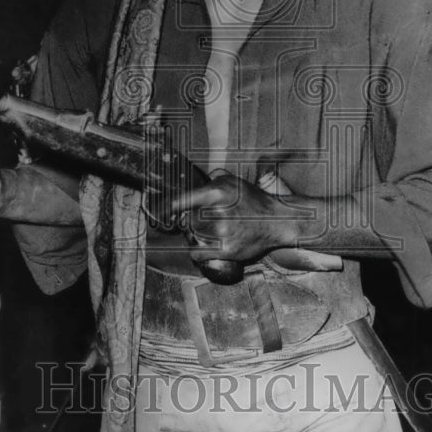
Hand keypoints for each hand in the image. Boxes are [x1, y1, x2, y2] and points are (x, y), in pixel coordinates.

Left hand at [171, 171, 296, 266]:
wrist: (276, 221)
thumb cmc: (253, 200)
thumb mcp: (233, 181)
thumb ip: (212, 178)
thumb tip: (192, 183)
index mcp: (216, 192)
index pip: (181, 201)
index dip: (166, 207)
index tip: (155, 209)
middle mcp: (217, 212)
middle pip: (188, 219)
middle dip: (194, 220)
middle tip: (209, 219)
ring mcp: (221, 232)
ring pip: (193, 235)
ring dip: (198, 234)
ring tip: (214, 231)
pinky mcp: (226, 250)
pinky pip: (198, 252)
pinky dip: (197, 251)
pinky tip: (205, 246)